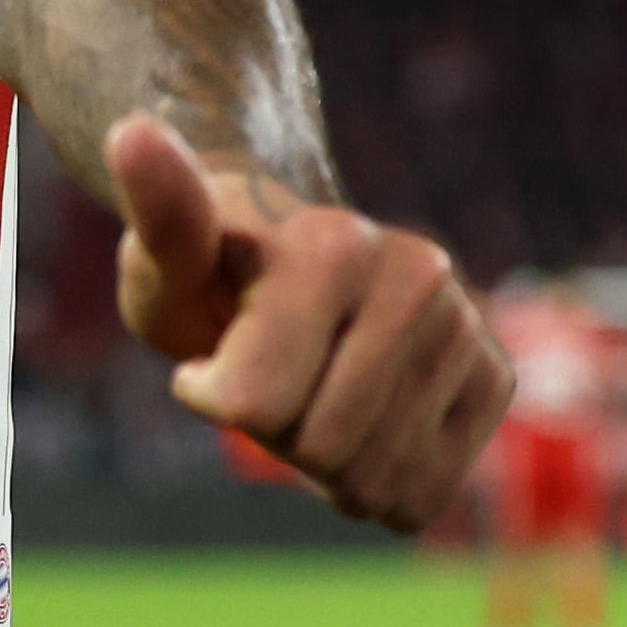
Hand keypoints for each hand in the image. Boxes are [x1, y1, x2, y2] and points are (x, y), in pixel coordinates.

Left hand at [108, 113, 511, 531]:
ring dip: (323, 468)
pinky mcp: (494, 377)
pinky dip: (375, 489)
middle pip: (322, 448)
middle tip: (268, 372)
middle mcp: (419, 274)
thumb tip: (131, 132)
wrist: (286, 267)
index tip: (208, 347)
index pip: (254, 404)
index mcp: (333, 244)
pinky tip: (358, 430)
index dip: (211, 394)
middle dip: (274, 433)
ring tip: (312, 394)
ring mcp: (466, 324)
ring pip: (376, 482)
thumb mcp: (162, 256)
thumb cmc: (209, 272)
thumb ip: (158, 212)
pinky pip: (425, 495)